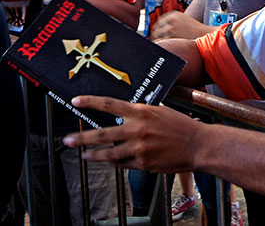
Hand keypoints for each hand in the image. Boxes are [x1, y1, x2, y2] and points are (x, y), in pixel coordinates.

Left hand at [62, 96, 203, 172]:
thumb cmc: (180, 125)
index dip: (90, 102)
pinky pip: (122, 164)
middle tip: (67, 140)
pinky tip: (107, 161)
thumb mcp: (159, 111)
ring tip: (83, 154)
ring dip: (93, 154)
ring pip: (109, 154)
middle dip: (81, 138)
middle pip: (102, 134)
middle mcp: (137, 130)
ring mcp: (139, 149)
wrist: (198, 145)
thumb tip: (121, 115)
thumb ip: (139, 114)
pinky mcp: (143, 164)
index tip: (76, 101)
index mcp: (141, 112)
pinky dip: (114, 162)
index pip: (109, 105)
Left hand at [151, 11, 213, 40]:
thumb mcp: (183, 20)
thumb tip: (161, 29)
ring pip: (157, 35)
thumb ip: (173, 22)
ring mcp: (171, 27)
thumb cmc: (195, 30)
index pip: (159, 22)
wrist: (204, 34)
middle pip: (156, 28)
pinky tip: (166, 48)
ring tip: (162, 46)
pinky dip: (162, 45)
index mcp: (173, 14)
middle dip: (157, 35)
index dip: (158, 29)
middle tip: (159, 42)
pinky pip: (161, 41)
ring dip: (158, 40)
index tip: (158, 35)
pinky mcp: (172, 36)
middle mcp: (171, 19)